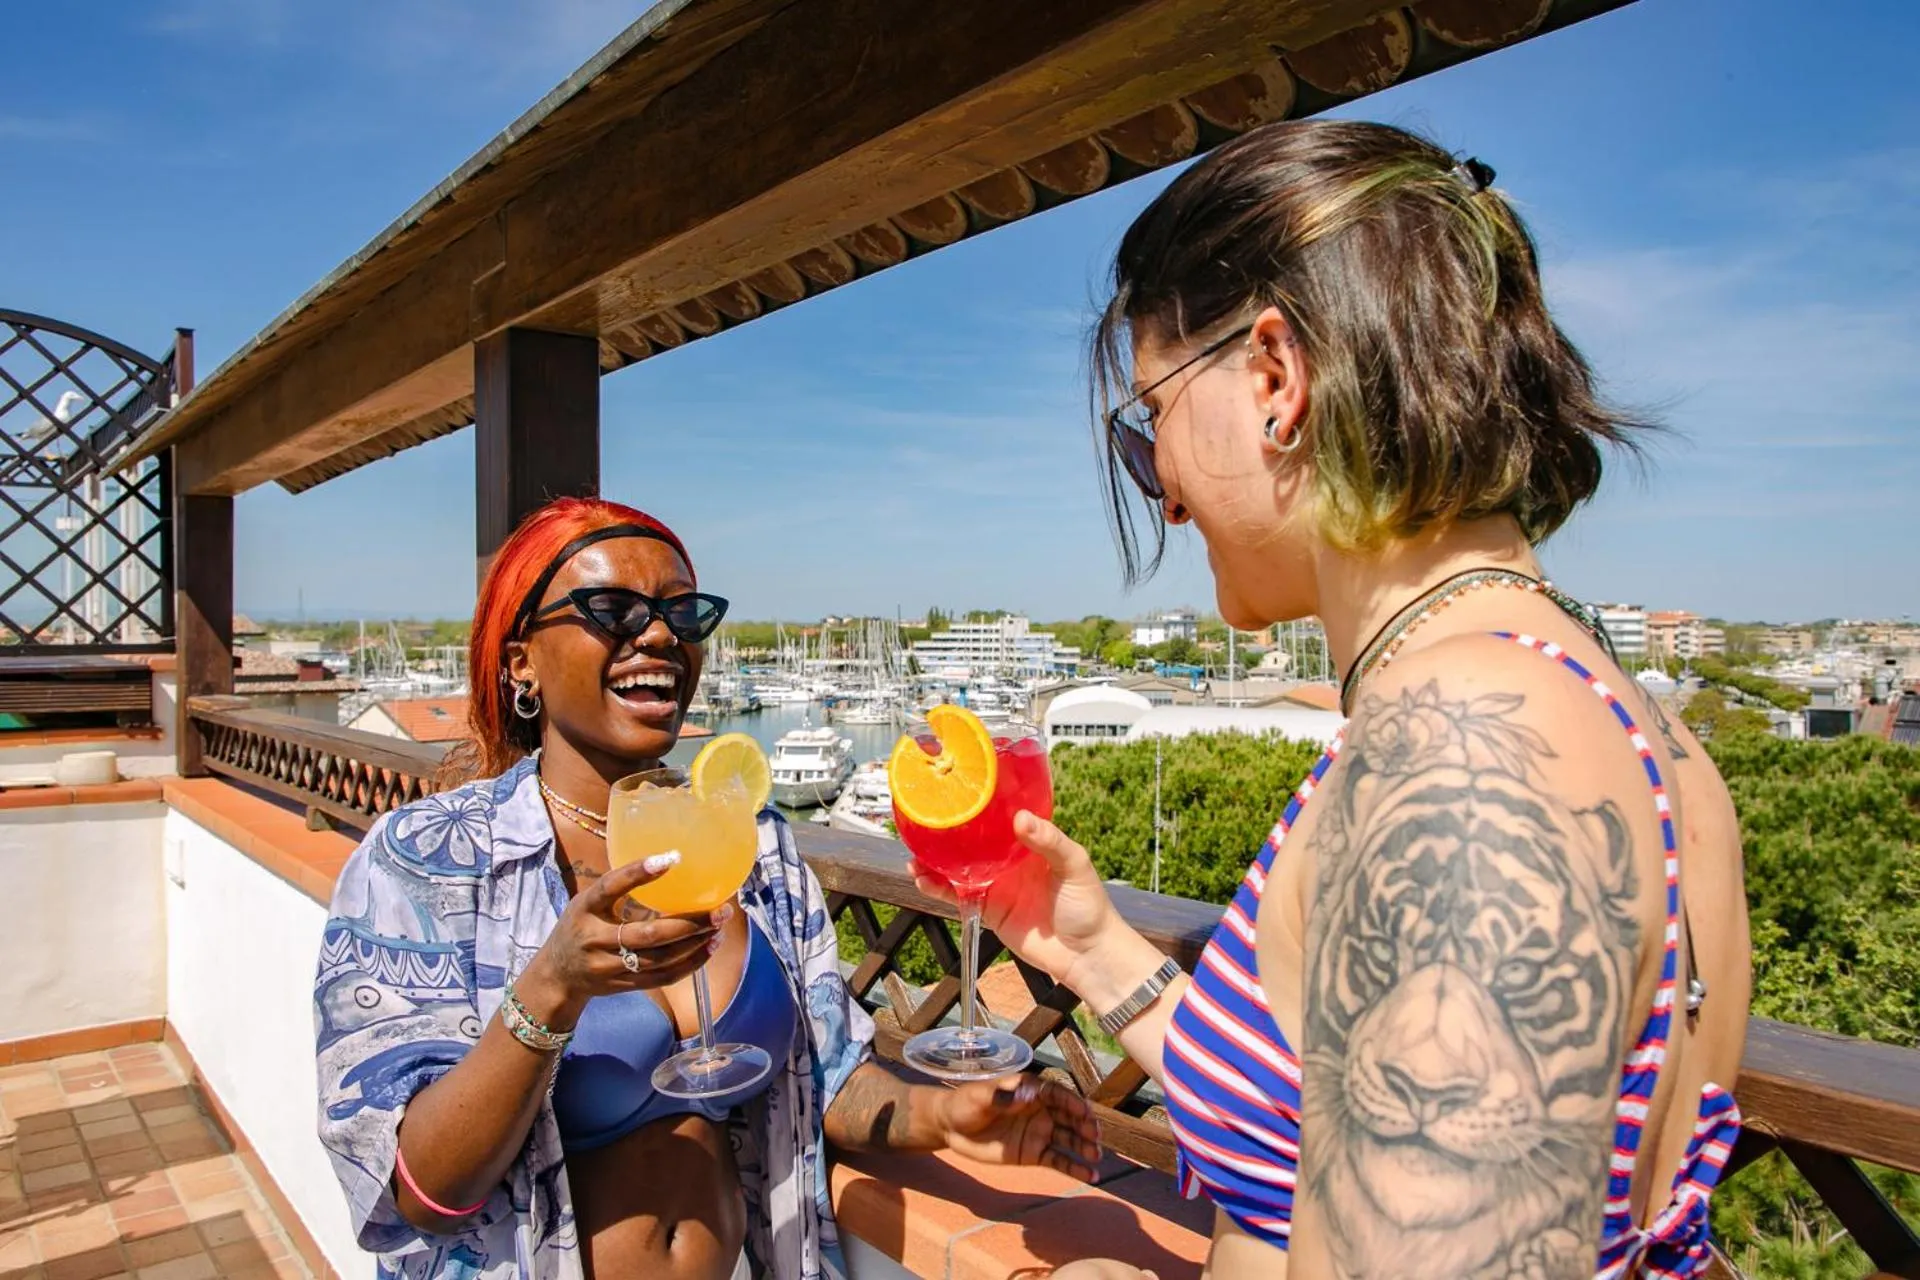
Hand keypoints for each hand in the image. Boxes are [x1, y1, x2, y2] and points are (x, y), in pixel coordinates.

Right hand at [520, 853, 722, 1025]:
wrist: (557, 976)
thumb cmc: (579, 928)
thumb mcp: (587, 903)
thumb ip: (618, 889)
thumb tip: (668, 863)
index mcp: (584, 909)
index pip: (609, 888)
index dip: (637, 873)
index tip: (672, 858)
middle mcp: (596, 939)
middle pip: (647, 935)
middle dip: (689, 923)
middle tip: (720, 910)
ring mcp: (610, 967)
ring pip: (660, 959)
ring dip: (695, 944)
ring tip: (720, 927)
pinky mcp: (624, 985)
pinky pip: (663, 977)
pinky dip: (690, 964)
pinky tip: (709, 948)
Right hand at [910, 812, 1124, 994]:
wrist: (1086, 955)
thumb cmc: (1089, 906)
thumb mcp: (1074, 866)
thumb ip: (1049, 841)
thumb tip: (1020, 818)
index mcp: (1030, 843)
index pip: (1000, 819)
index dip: (980, 808)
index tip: (958, 794)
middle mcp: (1009, 861)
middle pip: (972, 843)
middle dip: (948, 834)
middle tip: (924, 823)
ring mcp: (997, 885)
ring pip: (958, 869)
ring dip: (935, 861)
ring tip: (914, 854)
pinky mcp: (988, 910)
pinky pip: (958, 897)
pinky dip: (939, 889)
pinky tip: (923, 881)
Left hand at [939, 1075, 1101, 1182]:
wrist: (950, 1127)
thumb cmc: (965, 1104)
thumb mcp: (979, 1097)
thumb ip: (1002, 1097)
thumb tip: (1026, 1095)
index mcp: (1030, 1091)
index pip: (1058, 1094)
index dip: (1073, 1103)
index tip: (1085, 1113)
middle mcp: (1041, 1110)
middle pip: (1069, 1117)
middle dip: (1084, 1126)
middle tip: (1094, 1138)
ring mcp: (1040, 1132)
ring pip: (1069, 1139)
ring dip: (1084, 1147)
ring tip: (1096, 1157)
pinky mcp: (1035, 1153)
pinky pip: (1059, 1161)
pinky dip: (1075, 1168)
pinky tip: (1090, 1176)